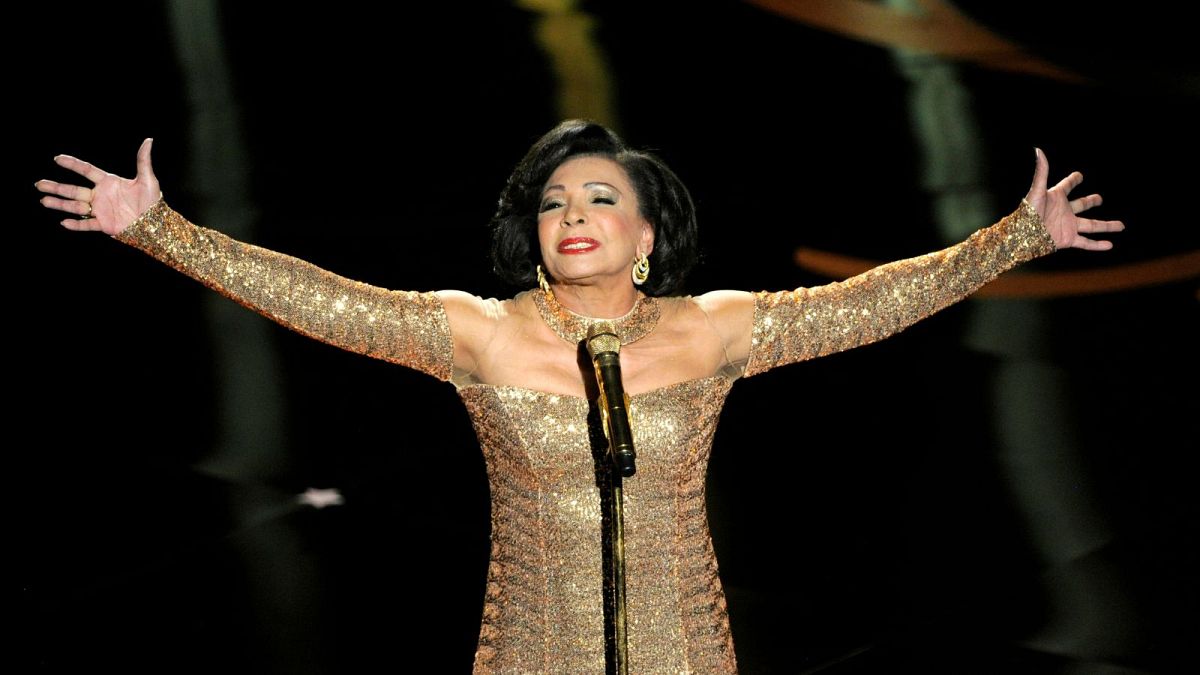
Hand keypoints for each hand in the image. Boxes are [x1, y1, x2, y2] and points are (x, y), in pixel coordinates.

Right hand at [35, 138, 160, 236]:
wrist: (156, 222)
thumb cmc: (152, 201)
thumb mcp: (148, 179)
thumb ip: (143, 160)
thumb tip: (149, 140)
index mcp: (109, 182)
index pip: (87, 170)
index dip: (73, 164)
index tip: (57, 158)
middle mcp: (101, 195)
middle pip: (74, 190)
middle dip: (56, 187)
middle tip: (39, 184)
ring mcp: (101, 210)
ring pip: (76, 206)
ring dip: (59, 204)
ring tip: (43, 200)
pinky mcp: (104, 225)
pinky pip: (87, 224)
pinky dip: (76, 224)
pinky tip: (63, 222)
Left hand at [1025, 147, 1123, 250]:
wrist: (1023, 236)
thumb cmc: (1027, 213)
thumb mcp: (1036, 191)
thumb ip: (1041, 172)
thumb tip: (1038, 151)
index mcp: (1056, 197)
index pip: (1067, 186)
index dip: (1073, 180)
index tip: (1079, 176)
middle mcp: (1064, 211)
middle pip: (1082, 205)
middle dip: (1091, 201)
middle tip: (1099, 198)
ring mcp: (1068, 226)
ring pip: (1092, 225)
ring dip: (1107, 226)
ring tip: (1121, 225)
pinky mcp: (1068, 239)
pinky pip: (1086, 243)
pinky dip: (1098, 245)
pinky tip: (1110, 245)